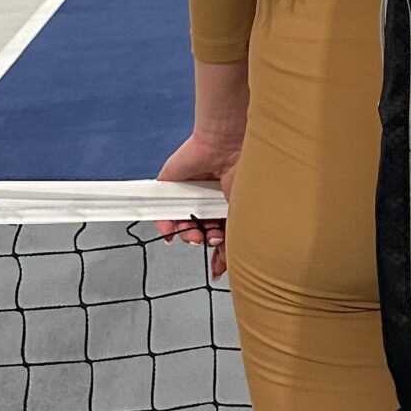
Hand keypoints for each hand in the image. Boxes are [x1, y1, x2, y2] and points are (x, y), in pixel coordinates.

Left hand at [155, 129, 241, 282]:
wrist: (228, 143)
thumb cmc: (247, 171)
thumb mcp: (245, 214)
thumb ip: (235, 240)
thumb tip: (228, 264)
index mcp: (233, 203)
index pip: (223, 234)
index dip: (221, 252)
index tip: (219, 267)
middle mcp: (212, 198)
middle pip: (203, 231)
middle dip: (205, 242)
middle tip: (210, 240)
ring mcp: (191, 191)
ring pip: (183, 223)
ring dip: (188, 235)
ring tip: (195, 234)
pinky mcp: (171, 182)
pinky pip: (163, 210)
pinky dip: (165, 225)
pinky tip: (171, 233)